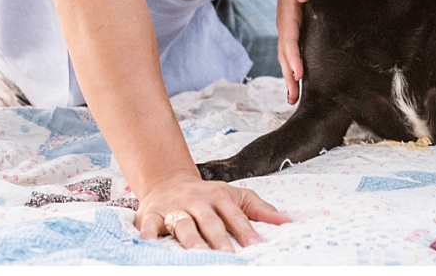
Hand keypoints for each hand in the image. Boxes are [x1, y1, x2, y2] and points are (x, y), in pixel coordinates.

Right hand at [135, 171, 289, 251]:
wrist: (168, 180)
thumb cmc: (206, 195)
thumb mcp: (234, 195)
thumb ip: (260, 209)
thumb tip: (287, 222)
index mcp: (219, 196)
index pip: (235, 215)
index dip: (246, 231)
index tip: (257, 247)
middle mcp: (197, 201)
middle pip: (210, 220)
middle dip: (219, 238)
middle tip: (228, 255)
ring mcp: (174, 207)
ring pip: (184, 224)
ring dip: (191, 239)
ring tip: (199, 254)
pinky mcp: (152, 214)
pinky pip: (149, 225)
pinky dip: (147, 234)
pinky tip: (149, 244)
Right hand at [276, 0, 310, 104]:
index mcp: (287, 12)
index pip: (289, 39)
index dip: (293, 57)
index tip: (298, 74)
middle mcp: (286, 23)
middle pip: (284, 54)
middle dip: (287, 75)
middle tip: (292, 97)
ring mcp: (289, 27)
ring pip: (286, 56)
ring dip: (288, 77)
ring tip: (292, 98)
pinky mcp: (295, 29)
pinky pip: (293, 51)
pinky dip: (293, 67)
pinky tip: (297, 82)